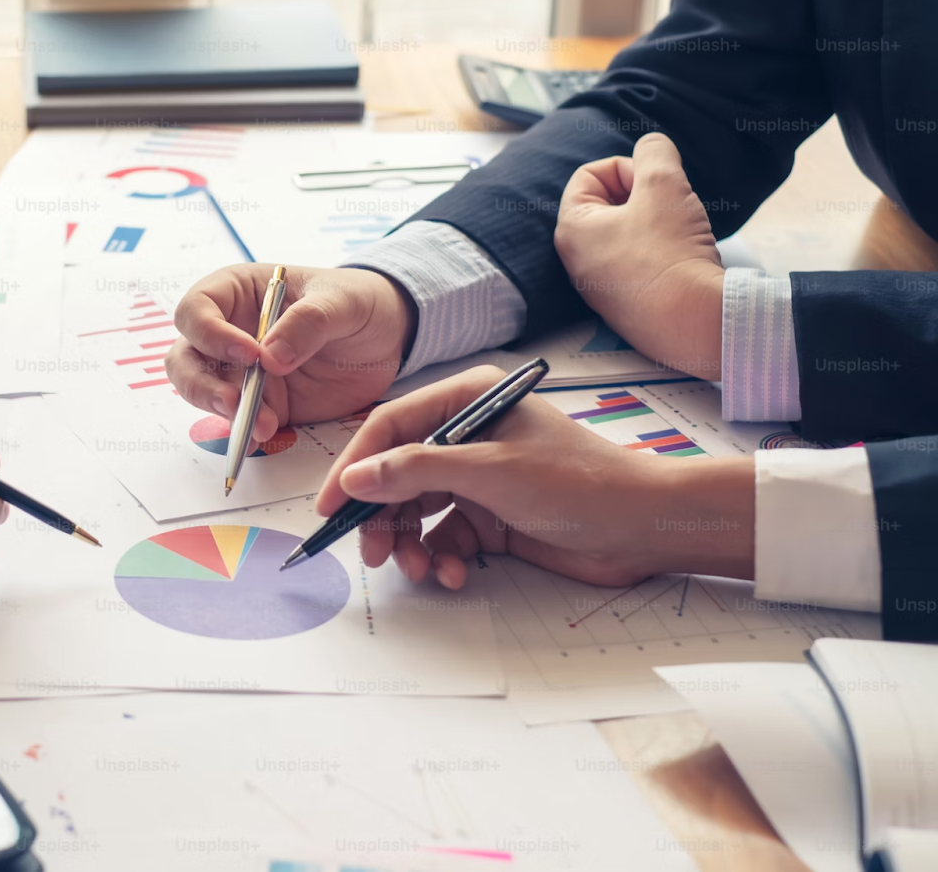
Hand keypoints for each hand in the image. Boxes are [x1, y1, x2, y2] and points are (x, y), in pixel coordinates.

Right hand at [166, 265, 417, 440]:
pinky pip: (238, 419)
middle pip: (185, 357)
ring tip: (262, 424)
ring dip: (223, 411)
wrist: (390, 338)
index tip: (249, 354)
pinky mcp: (261, 403)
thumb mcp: (342, 301)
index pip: (196, 309)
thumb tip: (270, 358)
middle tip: (235, 402)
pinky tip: (267, 434)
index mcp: (238, 291)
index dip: (210, 333)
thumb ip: (308, 322)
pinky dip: (245, 430)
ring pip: (202, 392)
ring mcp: (241, 371)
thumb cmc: (359, 301)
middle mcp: (228, 331)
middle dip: (201, 383)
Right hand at [316, 366, 754, 589]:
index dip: (355, 466)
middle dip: (383, 517)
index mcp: (468, 401)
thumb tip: (353, 478)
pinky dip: (441, 559)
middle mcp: (468, 435)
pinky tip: (454, 575)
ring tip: (420, 570)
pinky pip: (445, 538)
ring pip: (417, 511)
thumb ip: (416, 471)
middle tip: (374, 553)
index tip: (331, 506)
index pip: (390, 427)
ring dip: (411, 544)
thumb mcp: (490, 472)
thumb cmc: (578, 482)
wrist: (645, 528)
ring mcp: (479, 478)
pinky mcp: (492, 517)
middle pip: (397, 474)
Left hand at [554, 132, 724, 378]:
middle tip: (671, 207)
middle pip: (608, 203)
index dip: (627, 168)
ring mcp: (598, 286)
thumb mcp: (664, 184)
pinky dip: (661, 252)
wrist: (693, 322)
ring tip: (680, 234)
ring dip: (657, 222)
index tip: (655, 184)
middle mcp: (576, 260)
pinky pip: (639, 262)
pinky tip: (682, 260)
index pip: (589, 174)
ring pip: (627, 232)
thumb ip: (655, 152)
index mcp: (571, 228)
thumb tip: (651, 146)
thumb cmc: (670, 252)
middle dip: (645, 196)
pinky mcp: (624, 305)